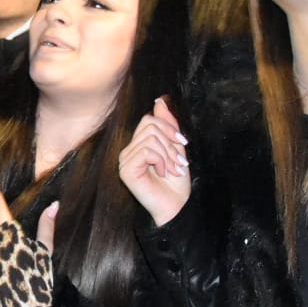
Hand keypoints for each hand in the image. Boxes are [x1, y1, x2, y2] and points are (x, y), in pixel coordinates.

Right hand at [119, 97, 191, 226]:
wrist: (176, 206)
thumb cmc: (176, 182)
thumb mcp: (175, 149)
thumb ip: (167, 126)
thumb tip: (160, 100)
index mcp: (138, 145)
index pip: (149, 120)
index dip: (168, 127)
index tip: (183, 143)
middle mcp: (128, 151)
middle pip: (149, 126)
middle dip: (170, 143)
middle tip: (178, 163)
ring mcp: (124, 161)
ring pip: (150, 138)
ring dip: (168, 154)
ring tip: (172, 170)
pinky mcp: (125, 170)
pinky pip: (146, 151)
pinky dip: (160, 161)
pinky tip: (162, 173)